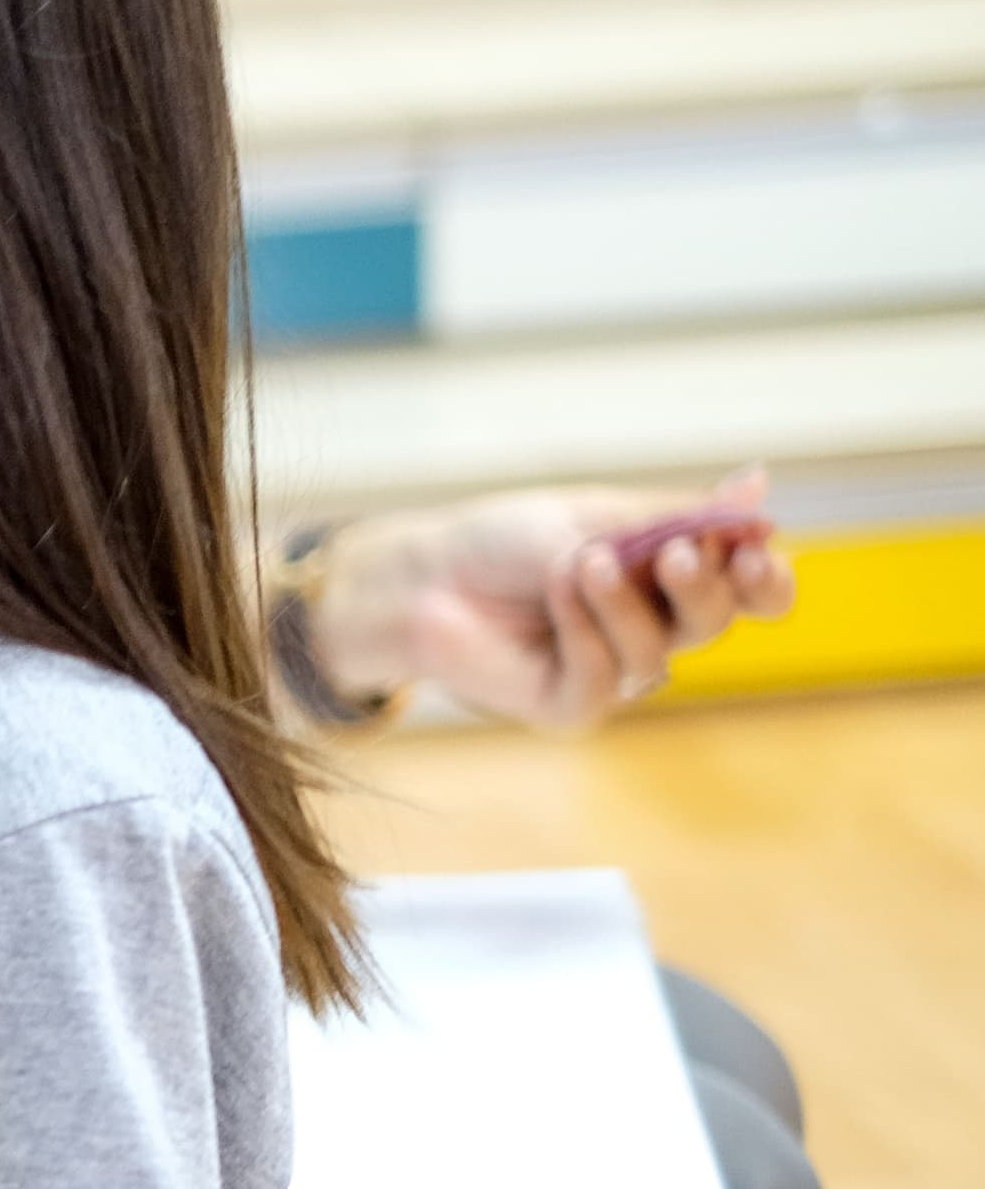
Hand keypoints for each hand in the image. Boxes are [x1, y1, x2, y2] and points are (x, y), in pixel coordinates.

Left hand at [305, 466, 793, 729]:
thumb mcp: (599, 515)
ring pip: (657, 652)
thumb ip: (679, 515)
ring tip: (578, 561)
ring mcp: (614, 671)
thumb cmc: (507, 540)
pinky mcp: (571, 705)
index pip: (750, 592)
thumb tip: (758, 482)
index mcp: (672, 578)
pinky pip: (603, 680)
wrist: (424, 575)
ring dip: (620, 601)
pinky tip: (553, 595)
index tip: (753, 553)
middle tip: (669, 553)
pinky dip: (582, 632)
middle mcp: (653, 628)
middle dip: (700, 586)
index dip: (764, 580)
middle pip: (715, 621)